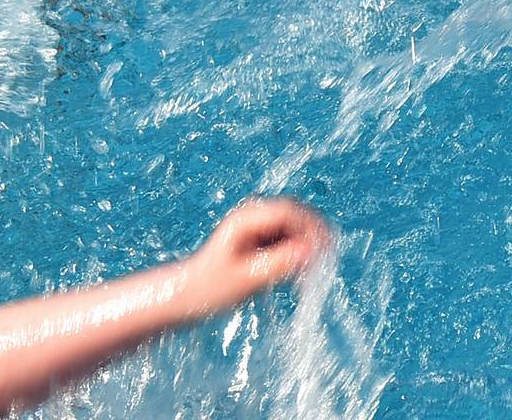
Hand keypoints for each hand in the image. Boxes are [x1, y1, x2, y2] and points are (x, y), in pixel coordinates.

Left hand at [178, 198, 329, 314]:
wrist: (184, 298)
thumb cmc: (209, 289)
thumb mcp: (247, 279)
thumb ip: (280, 264)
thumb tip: (312, 251)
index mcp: (245, 220)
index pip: (288, 212)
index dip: (312, 227)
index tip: (326, 249)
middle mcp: (251, 218)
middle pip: (294, 216)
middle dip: (313, 235)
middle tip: (327, 258)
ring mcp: (255, 228)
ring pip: (293, 229)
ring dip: (306, 245)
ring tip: (312, 269)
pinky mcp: (258, 241)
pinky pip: (286, 240)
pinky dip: (296, 253)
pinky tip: (299, 271)